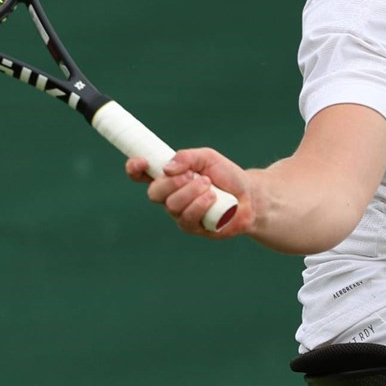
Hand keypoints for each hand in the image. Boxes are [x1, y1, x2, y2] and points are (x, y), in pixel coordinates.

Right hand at [126, 148, 253, 237]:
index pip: (142, 175)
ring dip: (191, 192)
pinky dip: (200, 205)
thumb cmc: (227, 176)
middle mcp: (170, 197)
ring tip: (209, 186)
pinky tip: (212, 198)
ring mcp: (180, 214)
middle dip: (173, 183)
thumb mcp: (208, 157)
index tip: (141, 162)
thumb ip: (187, 157)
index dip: (135, 169)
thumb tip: (167, 168)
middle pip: (154, 193)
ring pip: (172, 205)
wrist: (250, 196)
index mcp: (169, 178)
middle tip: (193, 175)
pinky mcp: (193, 227)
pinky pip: (187, 218)